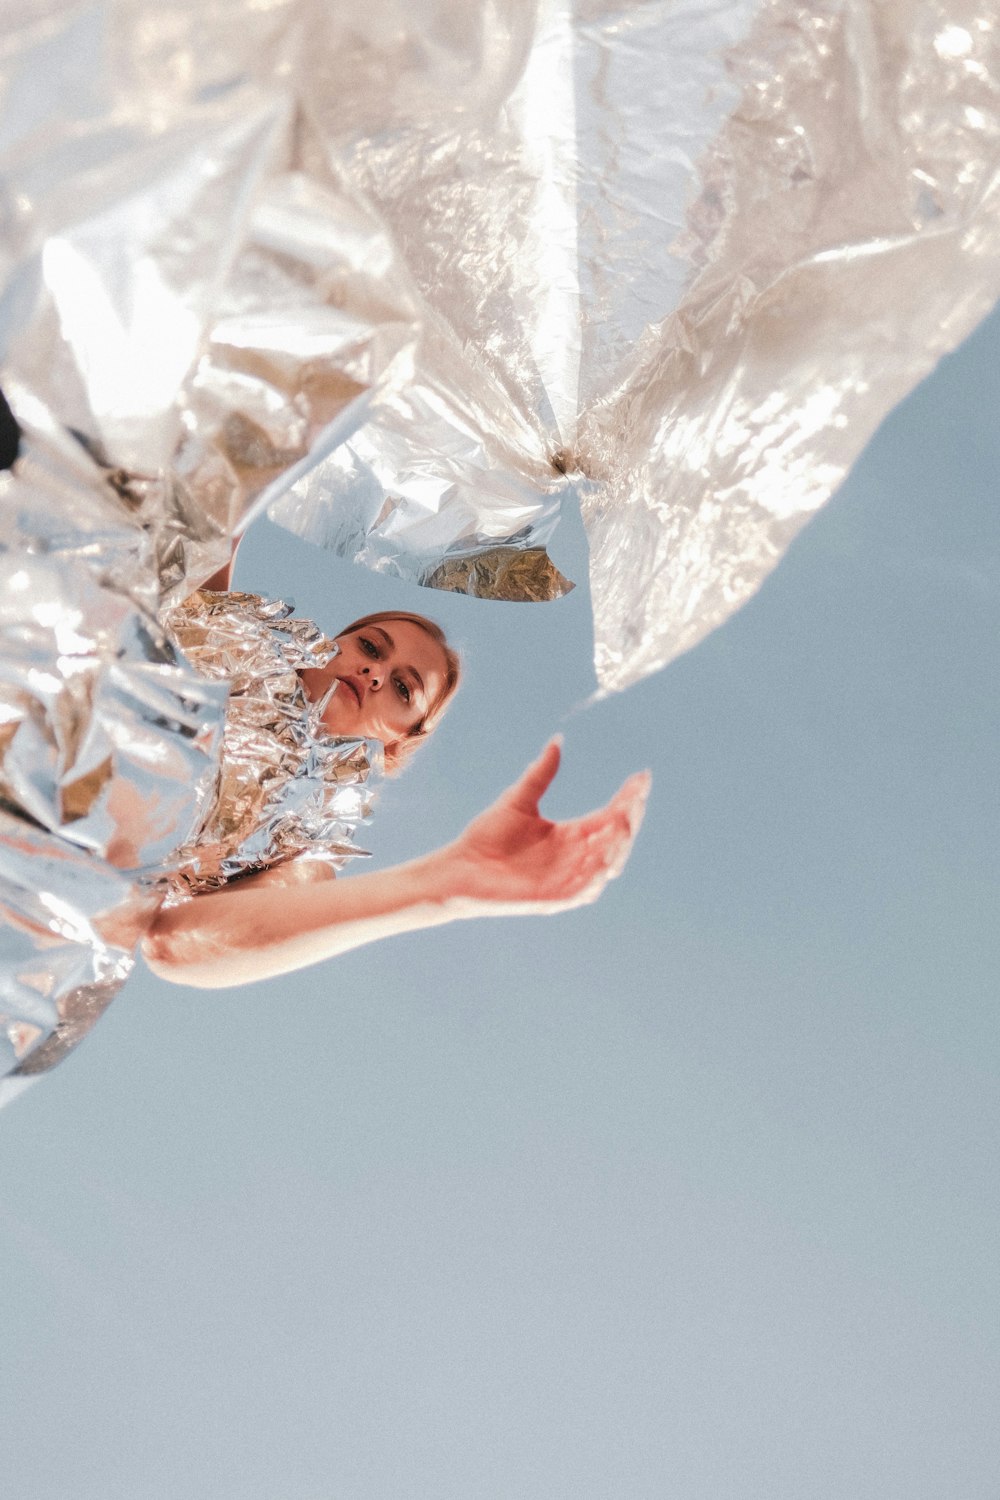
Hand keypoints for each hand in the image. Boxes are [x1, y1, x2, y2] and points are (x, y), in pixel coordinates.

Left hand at [442, 739, 649, 916]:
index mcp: (571, 834)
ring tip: (624, 821)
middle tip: (636, 797)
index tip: (642, 777)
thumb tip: (557, 741)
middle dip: (630, 817)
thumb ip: (540, 774)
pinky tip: (606, 858)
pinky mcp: (556, 899)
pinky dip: (598, 875)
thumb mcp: (518, 799)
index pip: (609, 815)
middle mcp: (576, 857)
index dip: (628, 798)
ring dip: (619, 845)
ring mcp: (568, 879)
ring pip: (608, 863)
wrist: (459, 868)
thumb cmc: (486, 836)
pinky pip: (586, 890)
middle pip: (616, 838)